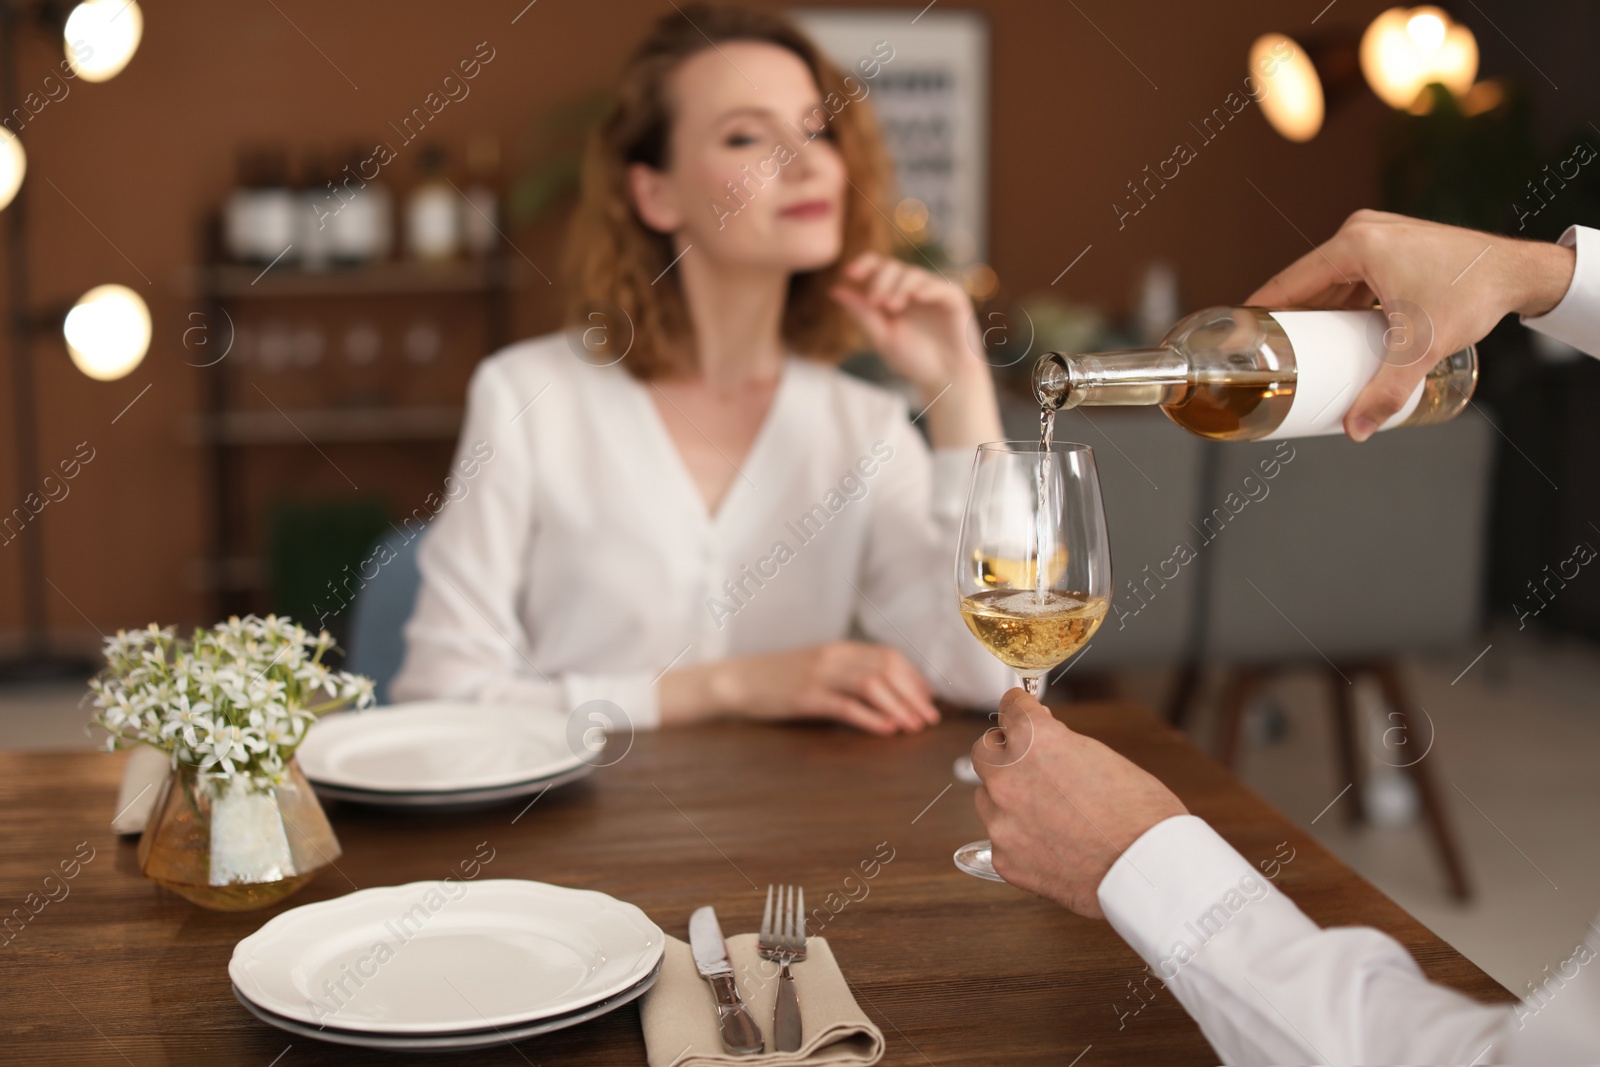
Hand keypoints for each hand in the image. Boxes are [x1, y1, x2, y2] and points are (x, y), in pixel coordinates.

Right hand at [660, 641, 939, 734]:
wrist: (737, 680)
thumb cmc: (779, 679)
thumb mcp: (817, 667)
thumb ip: (848, 673)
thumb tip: (887, 692)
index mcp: (839, 648)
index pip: (888, 655)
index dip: (914, 677)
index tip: (929, 698)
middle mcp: (833, 657)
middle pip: (886, 669)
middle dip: (913, 695)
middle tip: (930, 718)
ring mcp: (819, 676)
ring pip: (872, 685)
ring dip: (899, 706)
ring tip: (914, 726)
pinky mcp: (805, 697)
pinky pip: (845, 706)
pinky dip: (870, 718)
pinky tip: (886, 730)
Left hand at [831, 253, 1001, 447]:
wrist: (944, 379)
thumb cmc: (914, 360)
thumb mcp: (882, 336)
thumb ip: (862, 313)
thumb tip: (834, 290)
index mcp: (894, 294)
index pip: (878, 267)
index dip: (864, 265)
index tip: (850, 274)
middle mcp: (913, 289)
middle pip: (893, 267)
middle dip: (880, 281)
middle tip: (876, 303)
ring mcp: (934, 292)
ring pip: (914, 274)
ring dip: (899, 286)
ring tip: (891, 306)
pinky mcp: (954, 299)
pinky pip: (941, 286)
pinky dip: (928, 288)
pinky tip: (917, 297)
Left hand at [972, 689, 1186, 917]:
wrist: (1149, 870)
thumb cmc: (1140, 812)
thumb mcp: (1100, 757)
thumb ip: (1060, 747)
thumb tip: (1043, 746)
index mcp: (1033, 741)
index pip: (1010, 709)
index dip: (1020, 710)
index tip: (1019, 711)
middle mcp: (1007, 777)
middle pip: (984, 753)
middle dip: (1005, 755)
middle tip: (1030, 766)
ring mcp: (1001, 821)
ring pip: (988, 799)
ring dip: (1009, 800)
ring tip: (1049, 815)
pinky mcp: (1003, 859)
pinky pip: (1001, 840)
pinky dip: (1020, 840)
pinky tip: (1052, 845)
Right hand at [1246, 210, 1575, 441]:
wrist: (1520, 273)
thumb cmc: (1473, 293)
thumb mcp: (1421, 346)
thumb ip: (1386, 390)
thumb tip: (1357, 429)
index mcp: (1356, 244)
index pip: (1290, 281)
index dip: (1261, 309)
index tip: (1240, 332)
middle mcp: (1363, 232)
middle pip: (1309, 281)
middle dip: (1291, 318)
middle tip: (1272, 352)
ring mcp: (1379, 235)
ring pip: (1332, 280)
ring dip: (1318, 311)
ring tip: (1301, 347)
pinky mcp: (1394, 245)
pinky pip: (1354, 276)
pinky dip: (1343, 302)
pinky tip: (1338, 329)